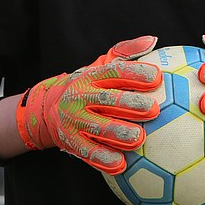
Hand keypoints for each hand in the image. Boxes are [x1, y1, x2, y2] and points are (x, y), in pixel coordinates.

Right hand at [16, 35, 161, 174]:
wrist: (48, 110)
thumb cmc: (89, 87)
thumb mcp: (102, 65)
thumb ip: (126, 52)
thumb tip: (152, 40)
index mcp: (91, 77)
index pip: (115, 72)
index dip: (135, 74)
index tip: (157, 78)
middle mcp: (81, 97)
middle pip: (107, 99)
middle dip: (131, 104)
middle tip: (153, 110)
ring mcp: (74, 120)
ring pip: (98, 127)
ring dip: (119, 133)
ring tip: (139, 137)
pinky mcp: (71, 142)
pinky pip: (88, 152)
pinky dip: (104, 159)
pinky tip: (121, 164)